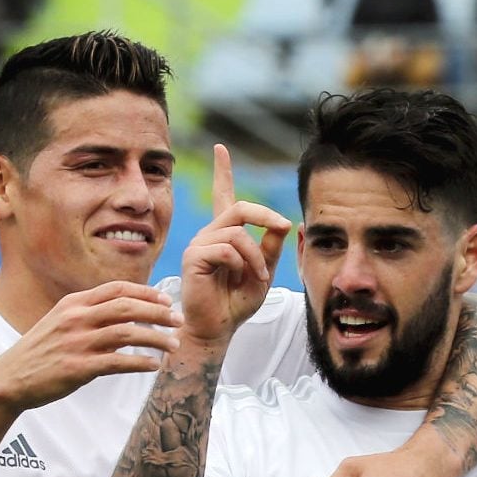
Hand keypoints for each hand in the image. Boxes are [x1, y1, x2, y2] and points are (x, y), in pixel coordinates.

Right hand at [0, 281, 183, 410]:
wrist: (7, 379)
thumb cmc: (39, 351)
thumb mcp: (60, 321)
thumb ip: (89, 313)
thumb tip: (126, 311)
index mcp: (73, 303)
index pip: (117, 289)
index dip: (146, 292)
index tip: (166, 299)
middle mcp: (76, 318)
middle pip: (127, 307)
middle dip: (158, 312)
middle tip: (179, 320)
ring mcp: (77, 343)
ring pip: (128, 334)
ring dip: (156, 338)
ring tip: (174, 345)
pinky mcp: (78, 368)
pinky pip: (118, 363)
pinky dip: (140, 363)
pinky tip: (154, 365)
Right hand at [179, 144, 290, 342]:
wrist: (218, 328)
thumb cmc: (238, 302)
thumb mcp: (264, 272)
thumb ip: (272, 248)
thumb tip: (283, 222)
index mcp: (226, 235)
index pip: (224, 196)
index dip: (222, 172)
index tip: (220, 148)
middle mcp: (210, 234)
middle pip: (240, 208)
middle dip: (266, 215)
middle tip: (282, 227)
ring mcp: (199, 244)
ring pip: (236, 232)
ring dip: (256, 255)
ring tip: (259, 276)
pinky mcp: (193, 257)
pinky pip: (225, 248)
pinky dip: (241, 263)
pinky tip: (240, 278)